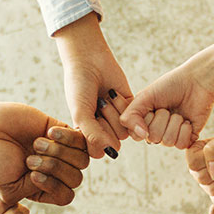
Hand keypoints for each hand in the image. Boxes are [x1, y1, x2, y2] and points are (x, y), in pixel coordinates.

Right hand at [0, 102, 89, 205]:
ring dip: (60, 152)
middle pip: (75, 179)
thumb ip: (32, 192)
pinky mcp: (62, 131)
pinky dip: (68, 137)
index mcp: (42, 188)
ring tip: (37, 144)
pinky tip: (48, 132)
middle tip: (30, 159)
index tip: (33, 175)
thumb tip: (60, 183)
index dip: (54, 187)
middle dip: (54, 169)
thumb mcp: (8, 188)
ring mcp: (60, 151)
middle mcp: (54, 171)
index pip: (65, 196)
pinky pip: (82, 139)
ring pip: (82, 160)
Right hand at [54, 15, 131, 158]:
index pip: (97, 151)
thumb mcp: (80, 113)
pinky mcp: (130, 108)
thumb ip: (93, 136)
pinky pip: (134, 117)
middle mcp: (102, 130)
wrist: (90, 60)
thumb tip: (113, 153)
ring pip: (125, 132)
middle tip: (96, 103)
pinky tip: (113, 93)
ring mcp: (116, 120)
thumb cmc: (79, 86)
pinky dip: (123, 104)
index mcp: (86, 135)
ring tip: (104, 97)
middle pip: (113, 142)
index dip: (95, 136)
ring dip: (114, 112)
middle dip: (105, 121)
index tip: (86, 117)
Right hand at [120, 62, 213, 147]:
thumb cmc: (170, 86)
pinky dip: (185, 129)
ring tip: (178, 112)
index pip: (136, 134)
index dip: (145, 120)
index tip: (151, 107)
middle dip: (162, 118)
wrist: (197, 82)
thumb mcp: (144, 96)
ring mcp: (172, 136)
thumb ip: (131, 116)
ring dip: (174, 122)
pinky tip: (187, 120)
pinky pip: (181, 144)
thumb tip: (141, 136)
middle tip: (167, 107)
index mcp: (144, 122)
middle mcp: (156, 131)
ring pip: (167, 141)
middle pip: (153, 138)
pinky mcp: (187, 139)